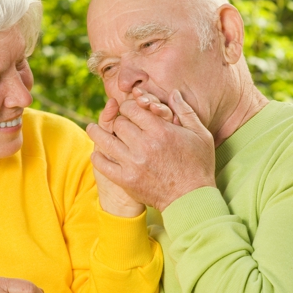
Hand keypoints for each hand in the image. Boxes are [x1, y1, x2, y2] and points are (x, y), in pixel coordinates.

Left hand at [86, 90, 215, 211]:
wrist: (192, 199)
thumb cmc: (199, 165)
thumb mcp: (200, 134)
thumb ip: (185, 111)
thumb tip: (173, 93)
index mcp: (161, 130)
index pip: (131, 109)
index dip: (127, 106)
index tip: (127, 110)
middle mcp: (145, 145)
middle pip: (118, 123)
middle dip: (117, 121)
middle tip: (116, 123)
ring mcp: (133, 163)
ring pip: (105, 140)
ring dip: (97, 132)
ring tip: (92, 128)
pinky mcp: (126, 180)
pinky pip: (103, 164)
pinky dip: (97, 157)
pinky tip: (97, 153)